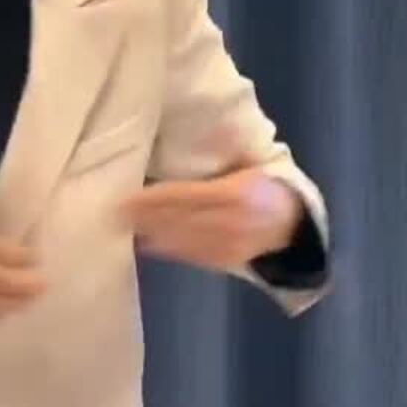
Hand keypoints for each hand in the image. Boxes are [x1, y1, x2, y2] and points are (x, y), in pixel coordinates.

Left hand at [121, 166, 302, 271]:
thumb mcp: (246, 167)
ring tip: (125, 227)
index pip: (185, 196)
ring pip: (183, 239)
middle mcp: (230, 222)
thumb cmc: (261, 186)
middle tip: (114, 212)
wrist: (292, 223)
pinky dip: (168, 250)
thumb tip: (185, 145)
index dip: (154, 197)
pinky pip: (192, 255)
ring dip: (151, 234)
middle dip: (146, 217)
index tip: (127, 195)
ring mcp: (228, 245)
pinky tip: (148, 244)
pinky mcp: (225, 261)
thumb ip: (217, 162)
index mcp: (234, 193)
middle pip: (179, 219)